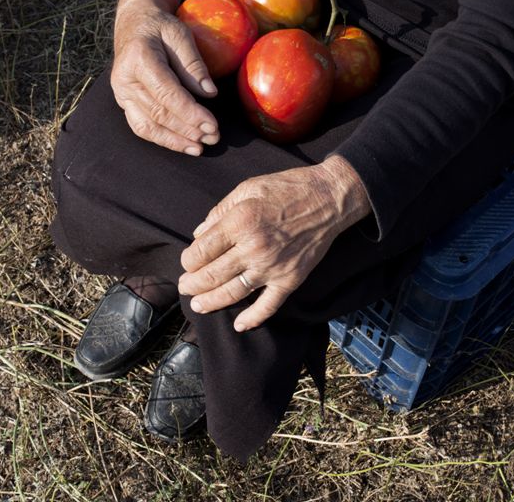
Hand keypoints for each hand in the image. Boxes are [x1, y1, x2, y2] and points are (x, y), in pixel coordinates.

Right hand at [110, 0, 219, 154]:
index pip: (167, 93)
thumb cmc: (160, 26)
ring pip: (148, 125)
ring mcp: (121, 93)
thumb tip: (210, 93)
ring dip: (176, 140)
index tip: (212, 124)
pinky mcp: (123, 102)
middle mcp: (124, 78)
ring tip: (200, 147)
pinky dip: (162, 139)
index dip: (190, 112)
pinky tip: (183, 144)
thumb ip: (193, 63)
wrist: (134, 23)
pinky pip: (141, 126)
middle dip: (188, 129)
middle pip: (158, 113)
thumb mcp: (180, 34)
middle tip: (214, 137)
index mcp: (139, 57)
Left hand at [177, 156, 371, 330]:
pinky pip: (268, 306)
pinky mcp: (290, 279)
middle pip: (211, 276)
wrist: (328, 198)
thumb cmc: (286, 188)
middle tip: (185, 286)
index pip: (200, 252)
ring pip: (232, 294)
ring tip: (198, 305)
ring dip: (210, 302)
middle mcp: (253, 248)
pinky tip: (239, 325)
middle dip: (191, 284)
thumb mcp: (247, 188)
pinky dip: (253, 319)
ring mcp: (272, 267)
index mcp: (239, 223)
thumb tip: (199, 234)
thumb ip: (220, 211)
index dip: (187, 260)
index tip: (188, 261)